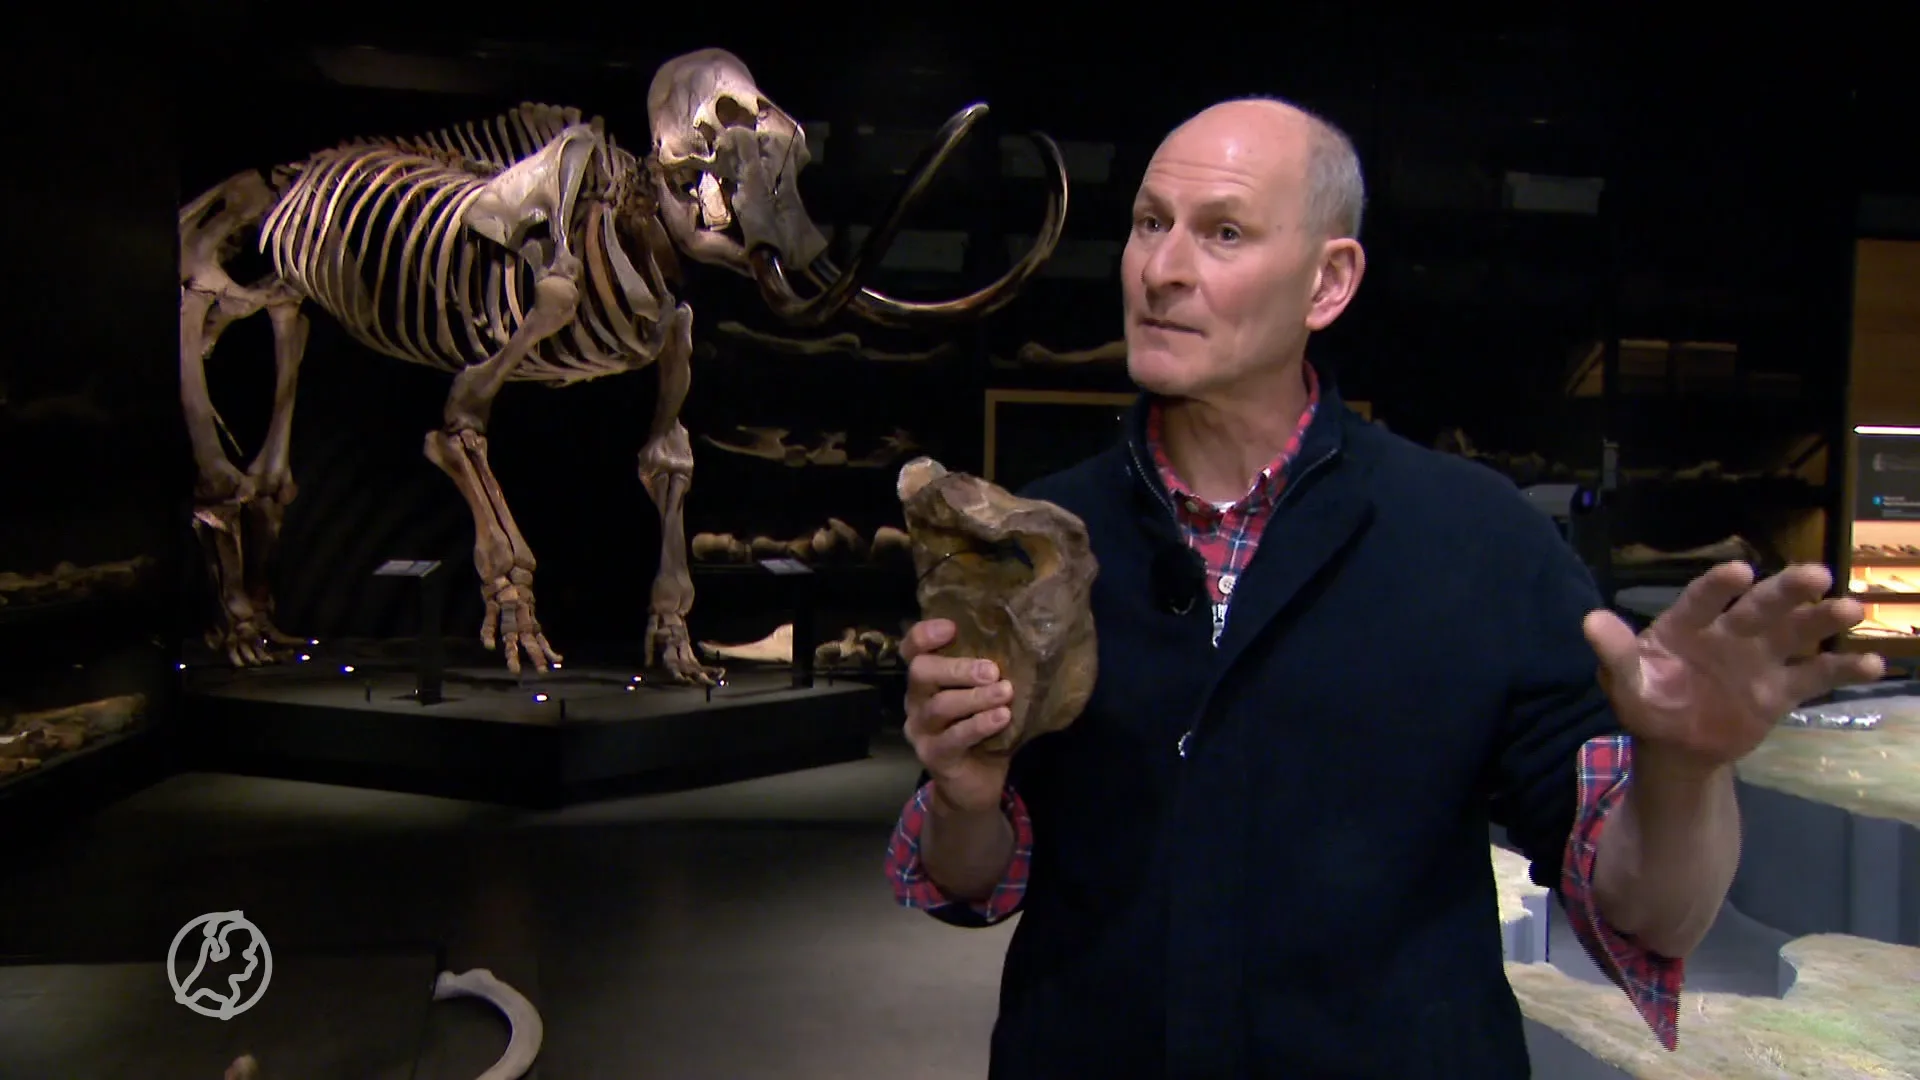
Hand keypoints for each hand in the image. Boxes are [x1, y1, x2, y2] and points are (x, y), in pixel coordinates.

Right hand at [900, 618, 1015, 812]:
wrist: (974, 787)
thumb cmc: (984, 733)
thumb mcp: (985, 699)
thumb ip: (990, 676)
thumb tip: (1026, 646)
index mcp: (927, 682)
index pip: (912, 649)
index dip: (925, 635)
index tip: (951, 627)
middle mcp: (917, 702)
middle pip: (921, 672)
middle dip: (957, 667)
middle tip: (992, 670)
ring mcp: (921, 731)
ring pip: (940, 706)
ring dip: (975, 697)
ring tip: (1005, 692)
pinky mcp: (933, 756)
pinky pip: (953, 738)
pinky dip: (979, 725)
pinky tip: (1001, 717)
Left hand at [1583, 561, 1884, 771]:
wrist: (1676, 745)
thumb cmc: (1647, 702)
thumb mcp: (1624, 682)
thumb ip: (1615, 652)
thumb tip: (1589, 620)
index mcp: (1687, 625)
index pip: (1703, 599)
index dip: (1719, 584)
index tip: (1740, 570)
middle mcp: (1729, 632)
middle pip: (1761, 606)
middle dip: (1787, 590)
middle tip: (1817, 574)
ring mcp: (1759, 658)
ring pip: (1796, 632)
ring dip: (1822, 619)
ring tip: (1850, 609)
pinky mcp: (1781, 689)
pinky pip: (1815, 675)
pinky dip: (1843, 669)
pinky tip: (1874, 664)